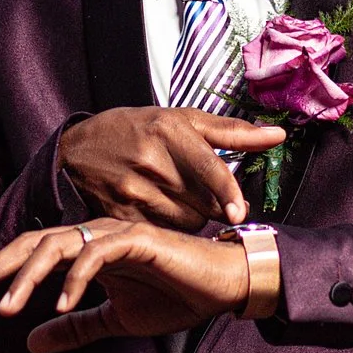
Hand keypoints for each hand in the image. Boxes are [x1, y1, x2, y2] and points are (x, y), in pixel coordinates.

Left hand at [0, 219, 253, 352]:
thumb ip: (74, 328)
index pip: (32, 253)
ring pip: (59, 244)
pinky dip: (75, 278)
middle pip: (34, 243)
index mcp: (86, 249)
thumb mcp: (114, 320)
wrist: (221, 286)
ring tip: (6, 305)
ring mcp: (115, 234)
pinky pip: (96, 255)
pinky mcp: (138, 239)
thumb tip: (30, 342)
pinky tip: (59, 304)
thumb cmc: (173, 296)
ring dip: (30, 276)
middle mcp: (95, 235)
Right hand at [58, 107, 285, 229]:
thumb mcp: (180, 120)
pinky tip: (160, 212)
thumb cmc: (136, 129)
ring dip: (192, 218)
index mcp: (170, 130)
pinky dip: (168, 228)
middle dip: (214, 204)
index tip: (240, 212)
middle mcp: (151, 160)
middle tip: (204, 195)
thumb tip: (279, 136)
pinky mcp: (119, 214)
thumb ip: (233, 131)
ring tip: (177, 199)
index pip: (208, 167)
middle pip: (203, 202)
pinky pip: (161, 232)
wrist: (74, 150)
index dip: (228, 192)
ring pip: (185, 221)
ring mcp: (132, 190)